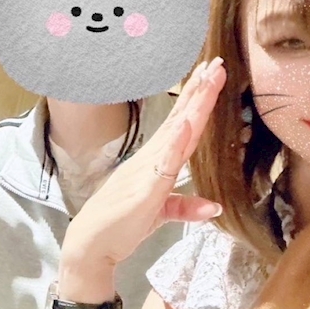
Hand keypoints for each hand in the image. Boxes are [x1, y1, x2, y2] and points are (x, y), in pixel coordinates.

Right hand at [62, 57, 226, 270]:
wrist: (92, 245)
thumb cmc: (121, 226)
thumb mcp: (160, 214)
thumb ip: (185, 207)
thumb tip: (214, 206)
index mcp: (156, 162)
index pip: (183, 126)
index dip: (198, 101)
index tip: (212, 75)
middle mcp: (152, 159)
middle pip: (181, 120)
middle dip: (200, 91)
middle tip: (217, 63)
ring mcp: (147, 171)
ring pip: (176, 134)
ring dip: (192, 107)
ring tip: (206, 80)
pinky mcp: (145, 190)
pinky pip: (163, 165)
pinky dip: (175, 143)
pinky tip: (184, 124)